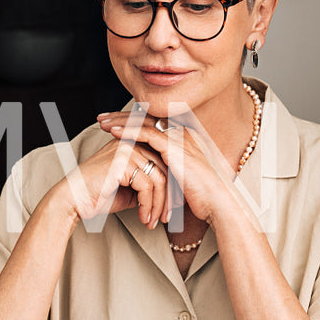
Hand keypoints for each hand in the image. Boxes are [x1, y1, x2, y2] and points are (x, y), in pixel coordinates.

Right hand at [47, 119, 170, 227]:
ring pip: (158, 179)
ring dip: (158, 205)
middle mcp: (133, 142)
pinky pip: (147, 186)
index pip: (164, 164)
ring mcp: (128, 149)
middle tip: (167, 218)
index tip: (171, 210)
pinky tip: (143, 218)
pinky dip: (148, 205)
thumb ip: (149, 186)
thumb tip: (171, 196)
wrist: (73, 200)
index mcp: (135, 144)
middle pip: (164, 170)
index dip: (170, 188)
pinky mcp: (122, 161)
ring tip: (153, 222)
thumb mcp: (130, 189)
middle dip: (167, 198)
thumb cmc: (98, 195)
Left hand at [101, 113, 241, 227]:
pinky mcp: (175, 146)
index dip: (132, 121)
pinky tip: (113, 132)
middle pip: (146, 118)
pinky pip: (147, 134)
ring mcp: (179, 137)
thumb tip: (152, 175)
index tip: (113, 123)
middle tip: (102, 118)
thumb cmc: (201, 196)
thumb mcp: (180, 179)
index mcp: (184, 138)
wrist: (217, 202)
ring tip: (102, 122)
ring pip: (144, 123)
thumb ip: (167, 170)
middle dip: (122, 117)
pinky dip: (129, 131)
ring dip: (121, 121)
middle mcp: (182, 133)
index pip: (153, 123)